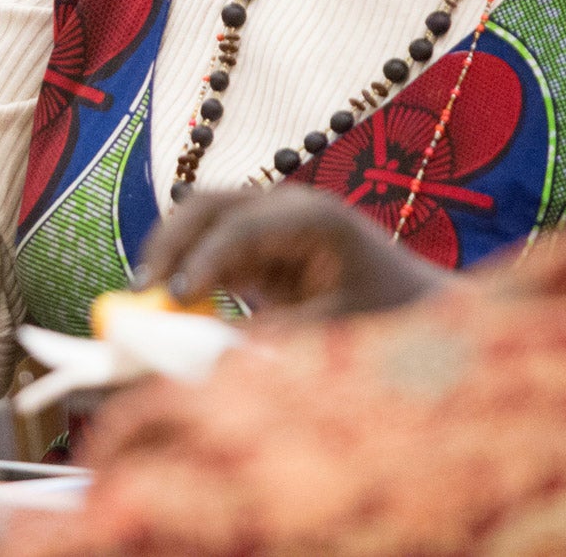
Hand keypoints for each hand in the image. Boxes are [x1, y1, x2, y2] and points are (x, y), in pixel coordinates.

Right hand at [139, 186, 451, 318]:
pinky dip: (188, 272)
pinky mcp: (261, 246)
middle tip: (141, 294)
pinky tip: (174, 307)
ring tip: (147, 302)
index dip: (200, 261)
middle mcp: (286, 207)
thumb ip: (276, 343)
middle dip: (169, 244)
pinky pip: (211, 249)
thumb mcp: (337, 335)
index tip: (174, 300)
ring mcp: (271, 221)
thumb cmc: (393, 321)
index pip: (238, 229)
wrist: (423, 312)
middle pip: (208, 206)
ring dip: (171, 255)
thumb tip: (213, 358)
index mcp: (313, 218)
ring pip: (201, 222)